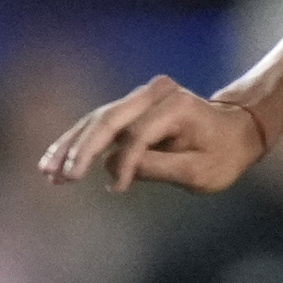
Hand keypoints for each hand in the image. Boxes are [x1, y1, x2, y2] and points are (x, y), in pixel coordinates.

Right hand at [38, 75, 267, 194]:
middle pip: (107, 119)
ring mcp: (140, 96)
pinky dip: (77, 142)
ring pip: (96, 120)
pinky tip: (54, 159)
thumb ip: (159, 167)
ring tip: (47, 171)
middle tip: (60, 176)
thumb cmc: (223, 155)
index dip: (125, 163)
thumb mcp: (201, 172)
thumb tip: (114, 167)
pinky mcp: (130, 107)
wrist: (235, 130)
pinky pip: (98, 123)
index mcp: (175, 105)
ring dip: (70, 146)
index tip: (117, 190)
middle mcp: (154, 93)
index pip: (139, 135)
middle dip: (81, 150)